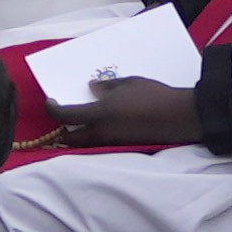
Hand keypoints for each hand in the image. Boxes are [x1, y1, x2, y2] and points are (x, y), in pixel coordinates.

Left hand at [42, 71, 204, 149]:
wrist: (181, 117)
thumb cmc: (153, 96)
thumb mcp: (128, 83)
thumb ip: (106, 87)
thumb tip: (91, 89)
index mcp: (99, 115)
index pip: (64, 117)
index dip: (53, 109)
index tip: (51, 101)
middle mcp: (102, 134)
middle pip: (70, 140)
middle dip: (62, 132)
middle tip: (63, 120)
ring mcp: (114, 144)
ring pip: (86, 145)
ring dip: (80, 136)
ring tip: (81, 122)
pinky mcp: (126, 147)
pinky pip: (102, 145)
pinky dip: (96, 138)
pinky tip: (103, 126)